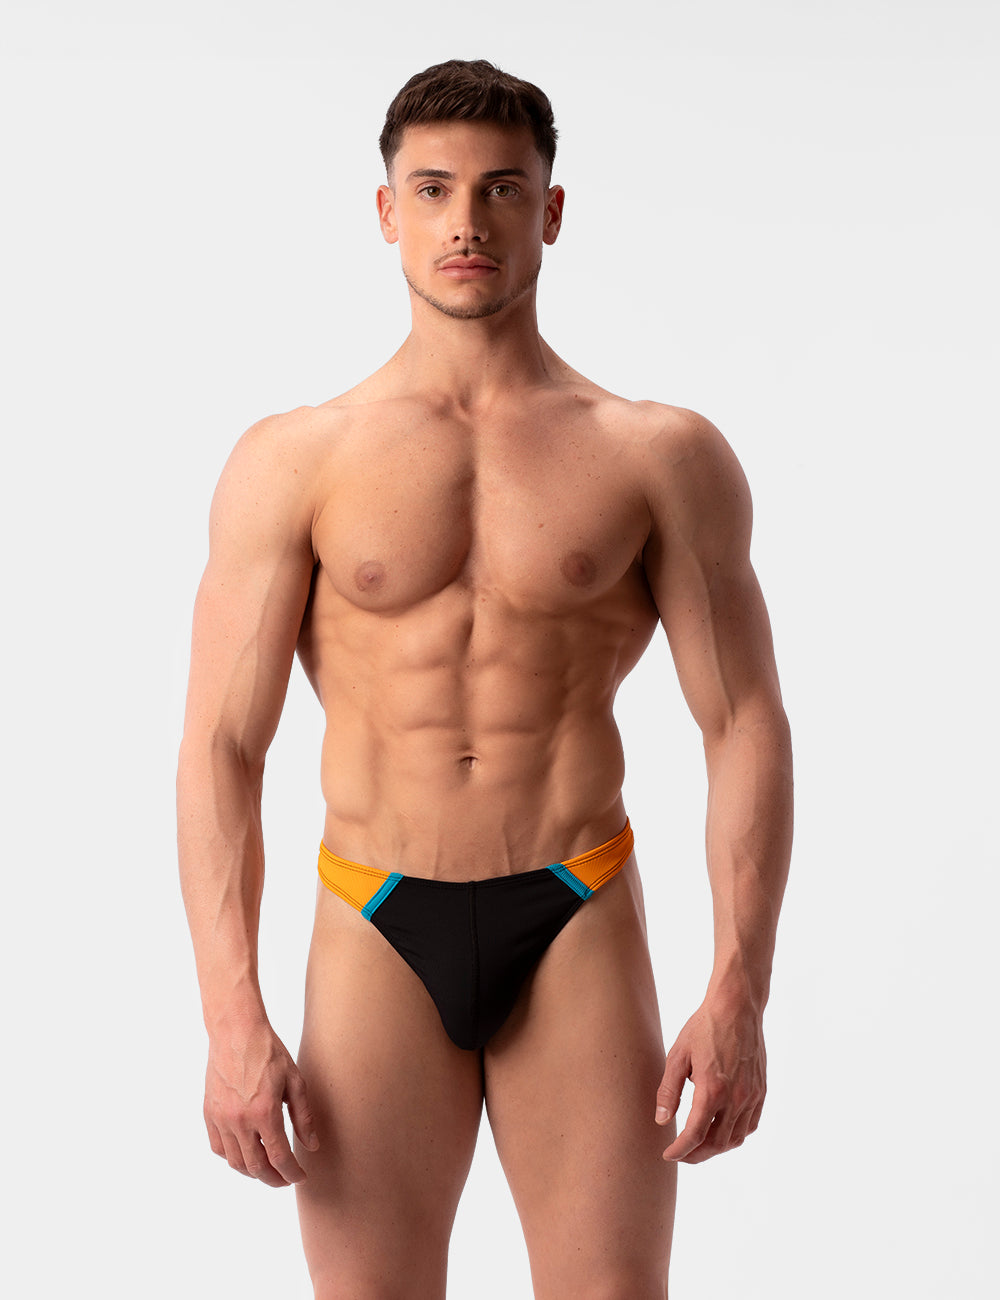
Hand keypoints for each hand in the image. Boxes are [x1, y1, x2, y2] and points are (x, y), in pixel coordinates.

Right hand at [204, 1023, 318, 1186]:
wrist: (236, 1032)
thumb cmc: (269, 1052)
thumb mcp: (295, 1080)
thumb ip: (303, 1117)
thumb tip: (312, 1146)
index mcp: (264, 1112)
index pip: (279, 1157)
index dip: (292, 1173)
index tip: (300, 1176)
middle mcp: (240, 1121)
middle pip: (256, 1167)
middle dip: (274, 1179)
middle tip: (286, 1179)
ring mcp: (221, 1119)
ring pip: (235, 1162)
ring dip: (253, 1172)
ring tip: (267, 1169)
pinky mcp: (209, 1114)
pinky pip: (218, 1148)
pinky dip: (232, 1157)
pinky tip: (245, 1152)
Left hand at [654, 996, 765, 1163]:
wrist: (737, 1007)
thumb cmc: (704, 1028)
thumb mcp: (678, 1056)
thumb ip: (668, 1091)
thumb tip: (661, 1121)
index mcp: (712, 1089)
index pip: (695, 1134)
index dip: (680, 1150)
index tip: (668, 1155)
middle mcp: (736, 1097)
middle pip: (717, 1143)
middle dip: (697, 1154)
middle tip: (682, 1154)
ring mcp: (752, 1095)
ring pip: (736, 1138)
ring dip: (717, 1148)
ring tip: (699, 1145)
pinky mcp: (761, 1091)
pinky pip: (750, 1125)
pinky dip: (735, 1135)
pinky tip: (722, 1131)